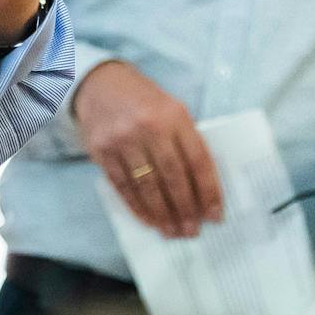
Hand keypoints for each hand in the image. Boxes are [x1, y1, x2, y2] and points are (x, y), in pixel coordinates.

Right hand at [73, 60, 223, 238]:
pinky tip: (148, 220)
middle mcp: (149, 127)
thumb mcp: (171, 109)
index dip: (208, 191)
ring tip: (172, 231)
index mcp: (175, 115)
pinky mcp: (102, 151)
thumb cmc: (143, 100)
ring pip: (148, 186)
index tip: (215, 215)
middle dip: (185, 209)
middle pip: (173, 177)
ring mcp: (123, 139)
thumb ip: (185, 141)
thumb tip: (201, 187)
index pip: (198, 159)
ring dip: (162, 214)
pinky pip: (123, 186)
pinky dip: (137, 207)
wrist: (99, 83)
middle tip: (192, 231)